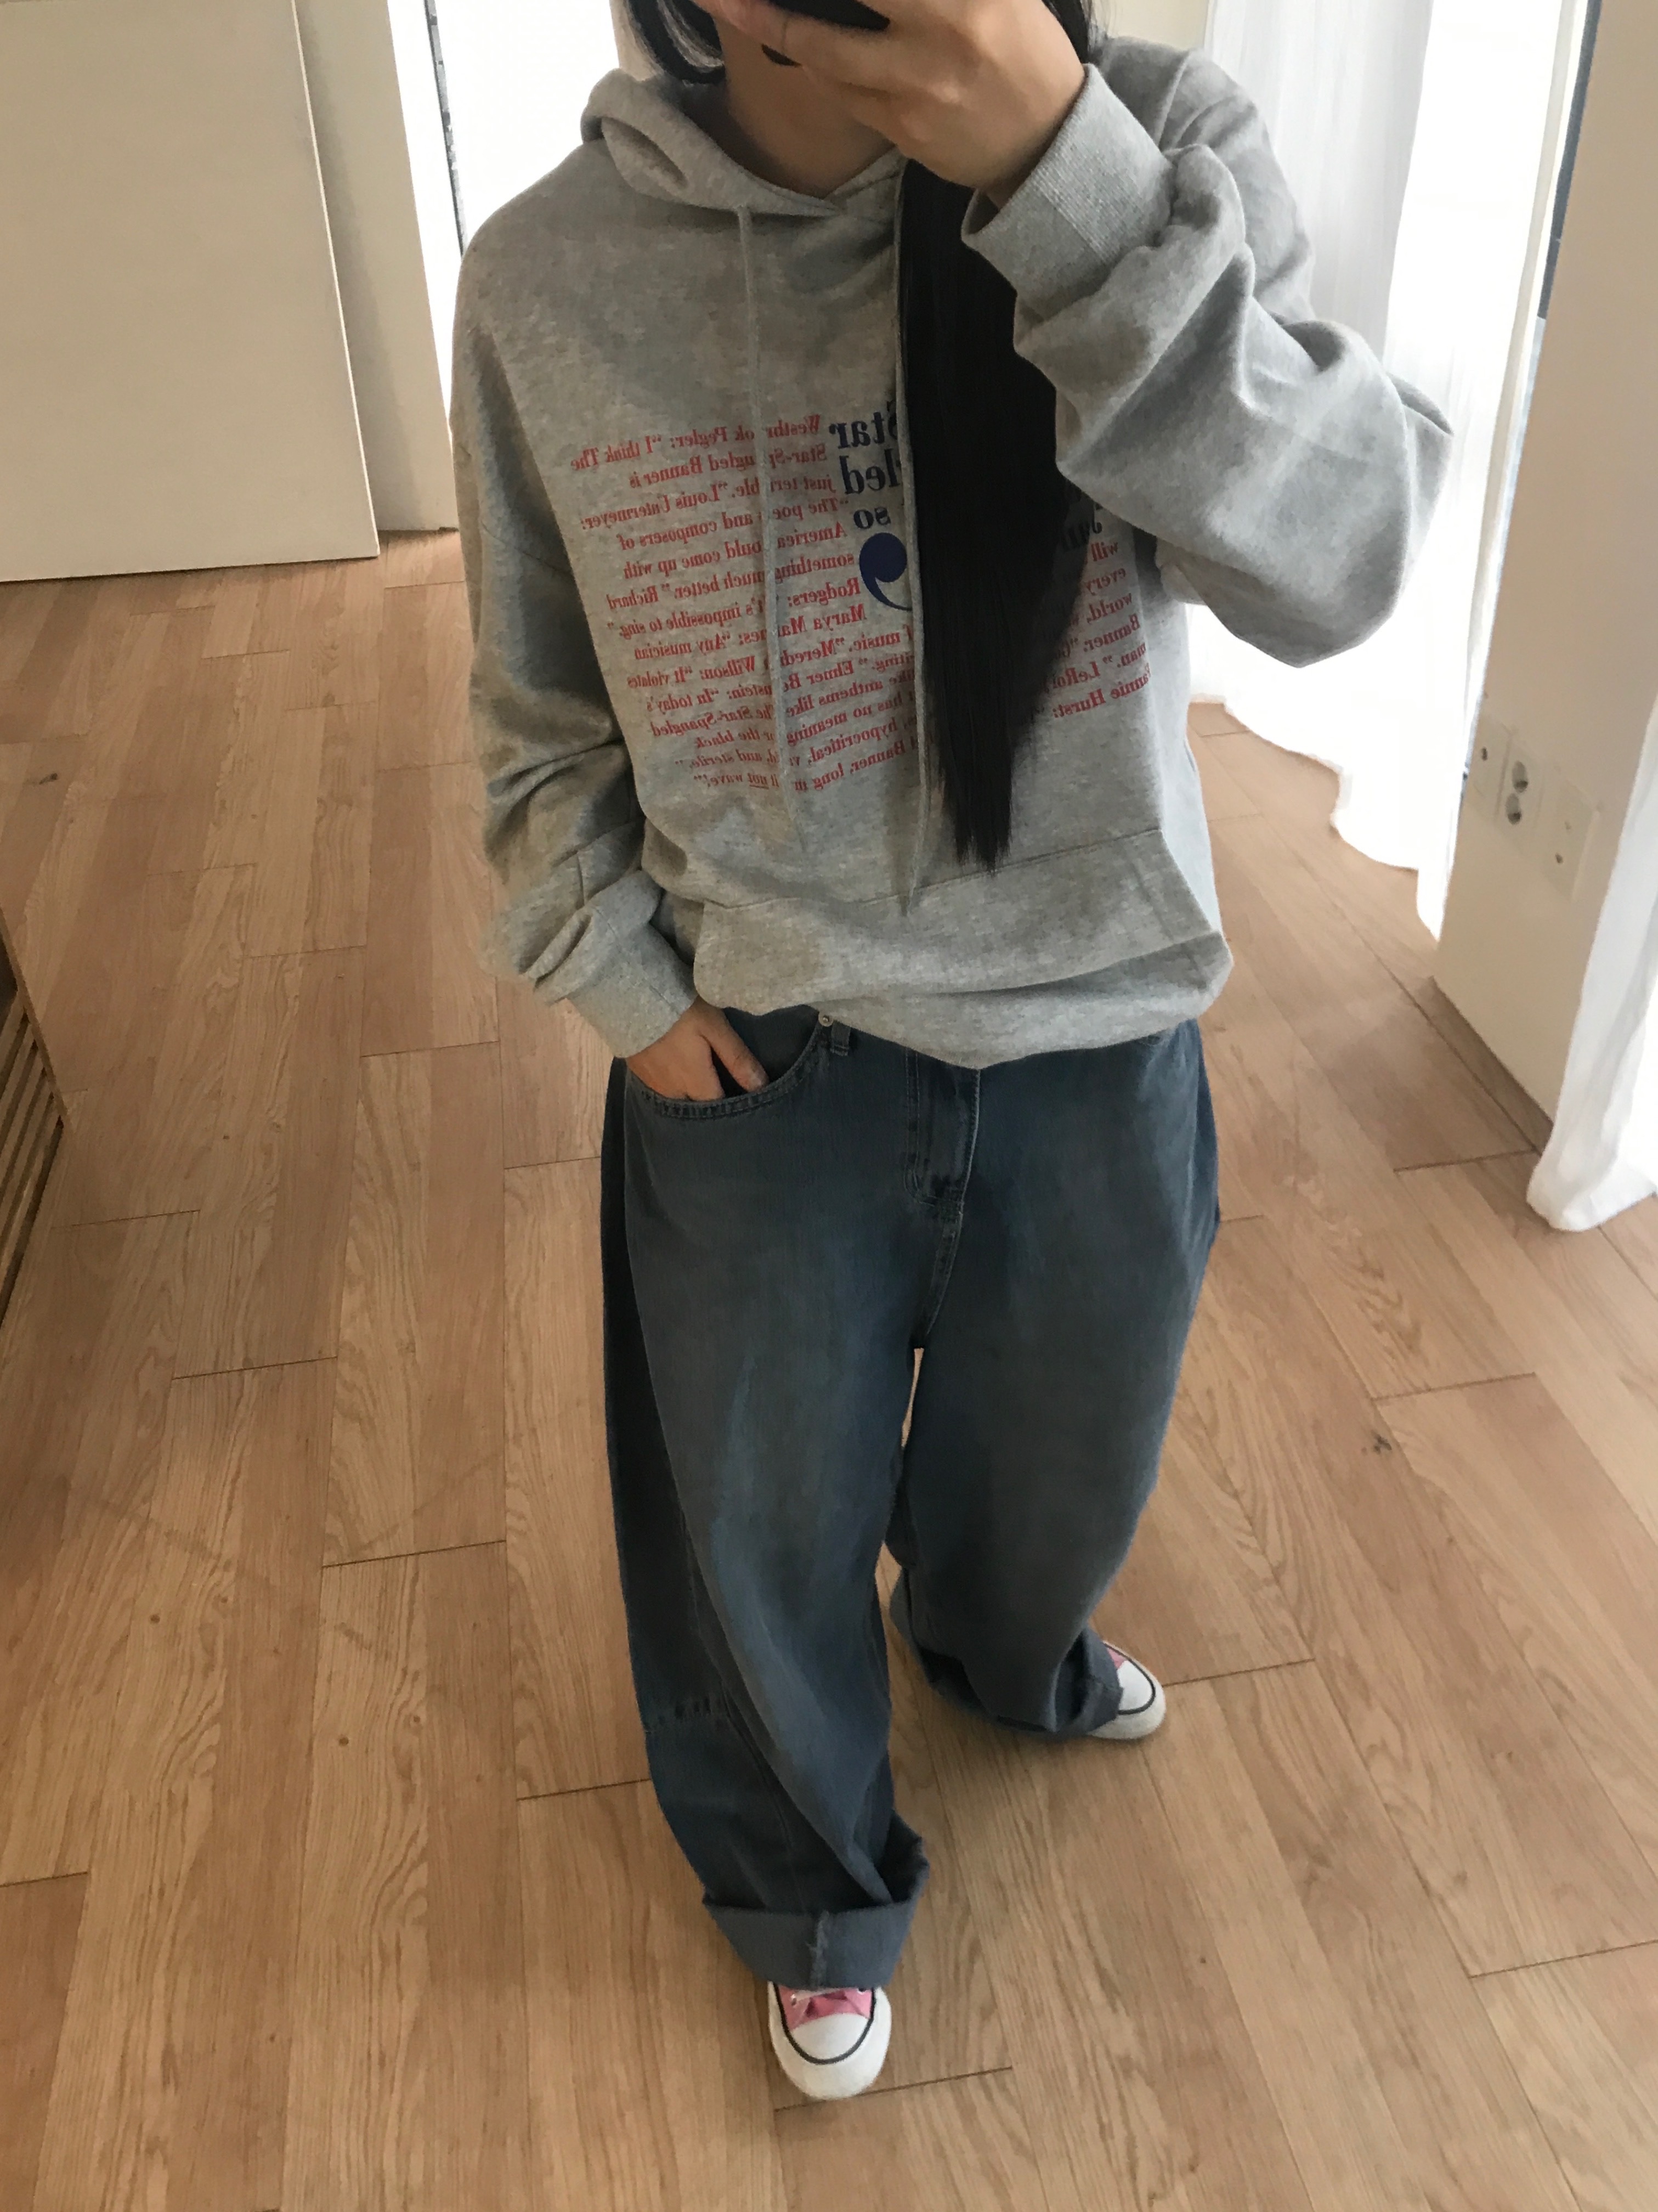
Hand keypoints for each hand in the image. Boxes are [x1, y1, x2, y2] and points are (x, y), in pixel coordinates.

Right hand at [627, 997, 768, 1100]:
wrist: (628, 997)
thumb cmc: (679, 1010)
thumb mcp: (715, 1028)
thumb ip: (737, 1059)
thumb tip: (761, 1087)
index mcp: (695, 1083)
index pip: (719, 1109)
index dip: (734, 1108)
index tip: (747, 1102)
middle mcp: (673, 1092)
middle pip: (697, 1109)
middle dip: (711, 1105)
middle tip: (727, 1093)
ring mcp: (653, 1084)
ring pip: (679, 1101)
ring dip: (692, 1097)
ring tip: (707, 1085)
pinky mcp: (639, 1073)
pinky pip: (662, 1090)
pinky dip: (675, 1087)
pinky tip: (681, 1075)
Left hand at [701, 0, 1085, 202]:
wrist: (1046, 146)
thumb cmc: (1021, 52)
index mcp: (966, 0)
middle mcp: (937, 42)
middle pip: (836, 12)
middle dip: (772, 9)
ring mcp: (914, 93)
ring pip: (823, 57)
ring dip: (775, 29)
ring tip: (735, 6)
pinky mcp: (901, 132)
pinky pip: (841, 92)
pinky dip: (814, 64)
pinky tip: (795, 46)